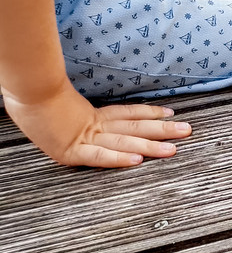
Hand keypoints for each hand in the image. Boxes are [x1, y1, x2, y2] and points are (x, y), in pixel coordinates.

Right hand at [4, 81, 191, 167]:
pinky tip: (138, 161)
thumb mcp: (58, 101)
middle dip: (163, 130)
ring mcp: (84, 138)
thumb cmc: (31, 93)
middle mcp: (93, 125)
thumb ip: (73, 107)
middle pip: (134, 127)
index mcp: (90, 114)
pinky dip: (119, 159)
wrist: (22, 90)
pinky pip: (100, 157)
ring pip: (124, 142)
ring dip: (151, 146)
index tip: (170, 113)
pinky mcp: (71, 152)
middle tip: (188, 130)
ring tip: (173, 149)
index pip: (127, 113)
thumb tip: (77, 106)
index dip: (149, 113)